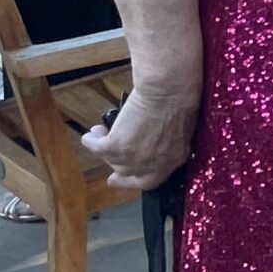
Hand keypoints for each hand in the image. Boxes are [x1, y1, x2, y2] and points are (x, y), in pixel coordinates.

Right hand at [78, 82, 198, 191]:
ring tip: (100, 131)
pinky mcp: (116, 146)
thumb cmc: (179, 99)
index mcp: (173, 159)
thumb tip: (153, 144)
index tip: (117, 179)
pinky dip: (91, 141)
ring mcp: (133, 158)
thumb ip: (167, 143)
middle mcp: (152, 165)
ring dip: (103, 146)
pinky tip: (92, 134)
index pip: (150, 181)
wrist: (168, 91)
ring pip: (110, 159)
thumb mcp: (181, 129)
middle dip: (115, 164)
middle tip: (107, 158)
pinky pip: (96, 147)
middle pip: (127, 171)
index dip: (132, 181)